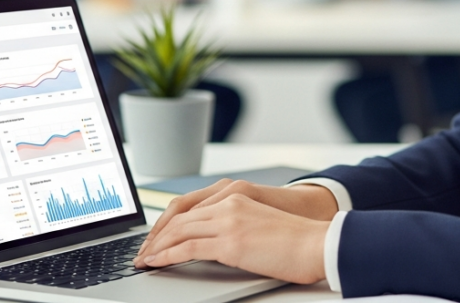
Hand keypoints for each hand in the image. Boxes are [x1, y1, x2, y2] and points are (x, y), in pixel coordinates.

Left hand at [145, 179, 337, 243]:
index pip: (189, 206)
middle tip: (142, 250)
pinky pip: (187, 247)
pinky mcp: (230, 242)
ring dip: (156, 246)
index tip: (156, 237)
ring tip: (143, 259)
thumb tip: (210, 245)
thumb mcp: (258, 224)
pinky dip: (166, 255)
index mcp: (235, 196)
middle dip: (156, 235)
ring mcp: (229, 221)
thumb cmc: (294, 240)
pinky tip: (156, 263)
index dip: (167, 222)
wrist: (317, 244)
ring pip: (178, 230)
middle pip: (178, 216)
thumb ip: (233, 225)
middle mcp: (228, 203)